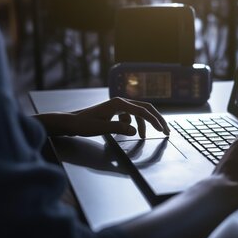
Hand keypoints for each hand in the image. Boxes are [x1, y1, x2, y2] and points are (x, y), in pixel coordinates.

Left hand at [34, 97, 169, 137]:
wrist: (72, 122)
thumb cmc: (84, 124)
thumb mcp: (101, 128)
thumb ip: (119, 129)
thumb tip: (134, 131)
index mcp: (119, 104)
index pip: (142, 111)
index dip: (154, 121)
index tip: (162, 130)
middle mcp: (121, 102)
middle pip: (145, 108)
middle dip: (156, 119)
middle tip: (166, 130)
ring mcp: (119, 106)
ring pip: (139, 113)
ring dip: (145, 124)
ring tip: (146, 136)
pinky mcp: (116, 111)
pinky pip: (131, 116)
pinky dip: (135, 124)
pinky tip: (131, 132)